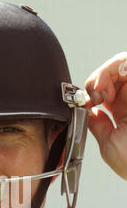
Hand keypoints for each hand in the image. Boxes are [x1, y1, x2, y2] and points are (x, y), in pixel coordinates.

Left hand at [84, 52, 126, 179]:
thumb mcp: (108, 142)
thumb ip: (98, 124)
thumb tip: (89, 110)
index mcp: (122, 112)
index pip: (105, 90)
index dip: (91, 90)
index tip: (86, 102)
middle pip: (112, 74)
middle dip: (97, 79)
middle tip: (93, 95)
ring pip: (122, 65)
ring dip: (106, 72)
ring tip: (99, 90)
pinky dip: (116, 67)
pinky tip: (105, 86)